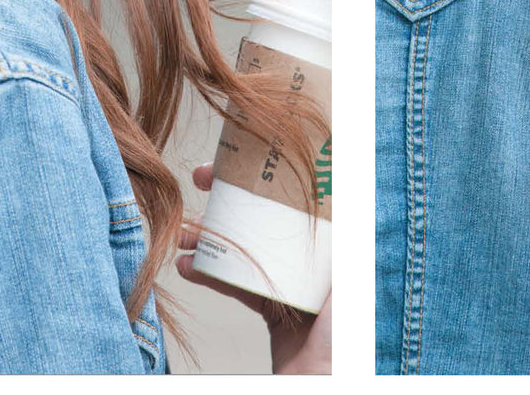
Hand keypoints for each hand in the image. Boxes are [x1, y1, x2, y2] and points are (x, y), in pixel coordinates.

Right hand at [175, 164, 331, 373]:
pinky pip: (233, 281)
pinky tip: (185, 266)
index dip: (268, 173)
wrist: (321, 385)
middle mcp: (308, 258)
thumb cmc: (342, 340)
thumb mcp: (347, 281)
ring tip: (182, 231)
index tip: (239, 157)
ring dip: (208, 235)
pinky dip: (207, 272)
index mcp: (330, 246)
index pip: (298, 197)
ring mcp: (286, 279)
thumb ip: (342, 244)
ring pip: (242, 245)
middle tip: (200, 180)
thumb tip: (342, 186)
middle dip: (229, 195)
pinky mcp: (267, 306)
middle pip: (264, 214)